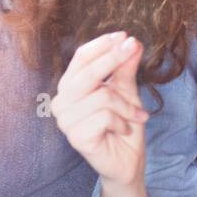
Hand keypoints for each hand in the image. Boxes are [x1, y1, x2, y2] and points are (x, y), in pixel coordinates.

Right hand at [50, 31, 148, 187]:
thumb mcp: (127, 91)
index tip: (126, 36)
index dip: (103, 45)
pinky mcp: (75, 137)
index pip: (80, 58)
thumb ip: (125, 68)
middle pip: (87, 72)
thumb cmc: (123, 124)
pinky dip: (122, 122)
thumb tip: (132, 42)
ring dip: (126, 105)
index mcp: (70, 87)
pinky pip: (104, 117)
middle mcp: (62, 102)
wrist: (127, 160)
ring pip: (101, 96)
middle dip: (113, 58)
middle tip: (133, 48)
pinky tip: (124, 129)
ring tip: (134, 115)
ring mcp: (66, 121)